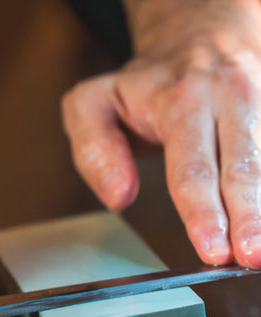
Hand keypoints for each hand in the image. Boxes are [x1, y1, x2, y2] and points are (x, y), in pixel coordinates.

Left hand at [62, 0, 260, 267]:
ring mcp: (259, 102)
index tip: (212, 250)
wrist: (198, 37)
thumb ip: (94, 149)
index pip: (193, 167)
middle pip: (243, 168)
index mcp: (182, 98)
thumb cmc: (144, 84)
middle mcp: (229, 97)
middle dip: (248, 218)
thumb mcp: (93, 104)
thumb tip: (119, 197)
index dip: (202, 213)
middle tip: (249, 258)